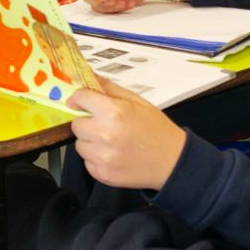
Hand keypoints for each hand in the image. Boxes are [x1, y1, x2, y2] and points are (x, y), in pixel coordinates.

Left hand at [68, 78, 186, 189]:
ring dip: (90, 142)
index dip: (80, 98)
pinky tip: (114, 154)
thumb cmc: (156, 129)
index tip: (81, 101)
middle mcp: (104, 134)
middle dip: (87, 122)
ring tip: (112, 141)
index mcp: (112, 112)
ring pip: (80, 144)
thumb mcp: (136, 101)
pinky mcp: (102, 173)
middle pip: (76, 124)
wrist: (173, 161)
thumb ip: (109, 88)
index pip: (80, 98)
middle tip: (105, 125)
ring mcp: (102, 157)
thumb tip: (88, 75)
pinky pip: (87, 161)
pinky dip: (96, 158)